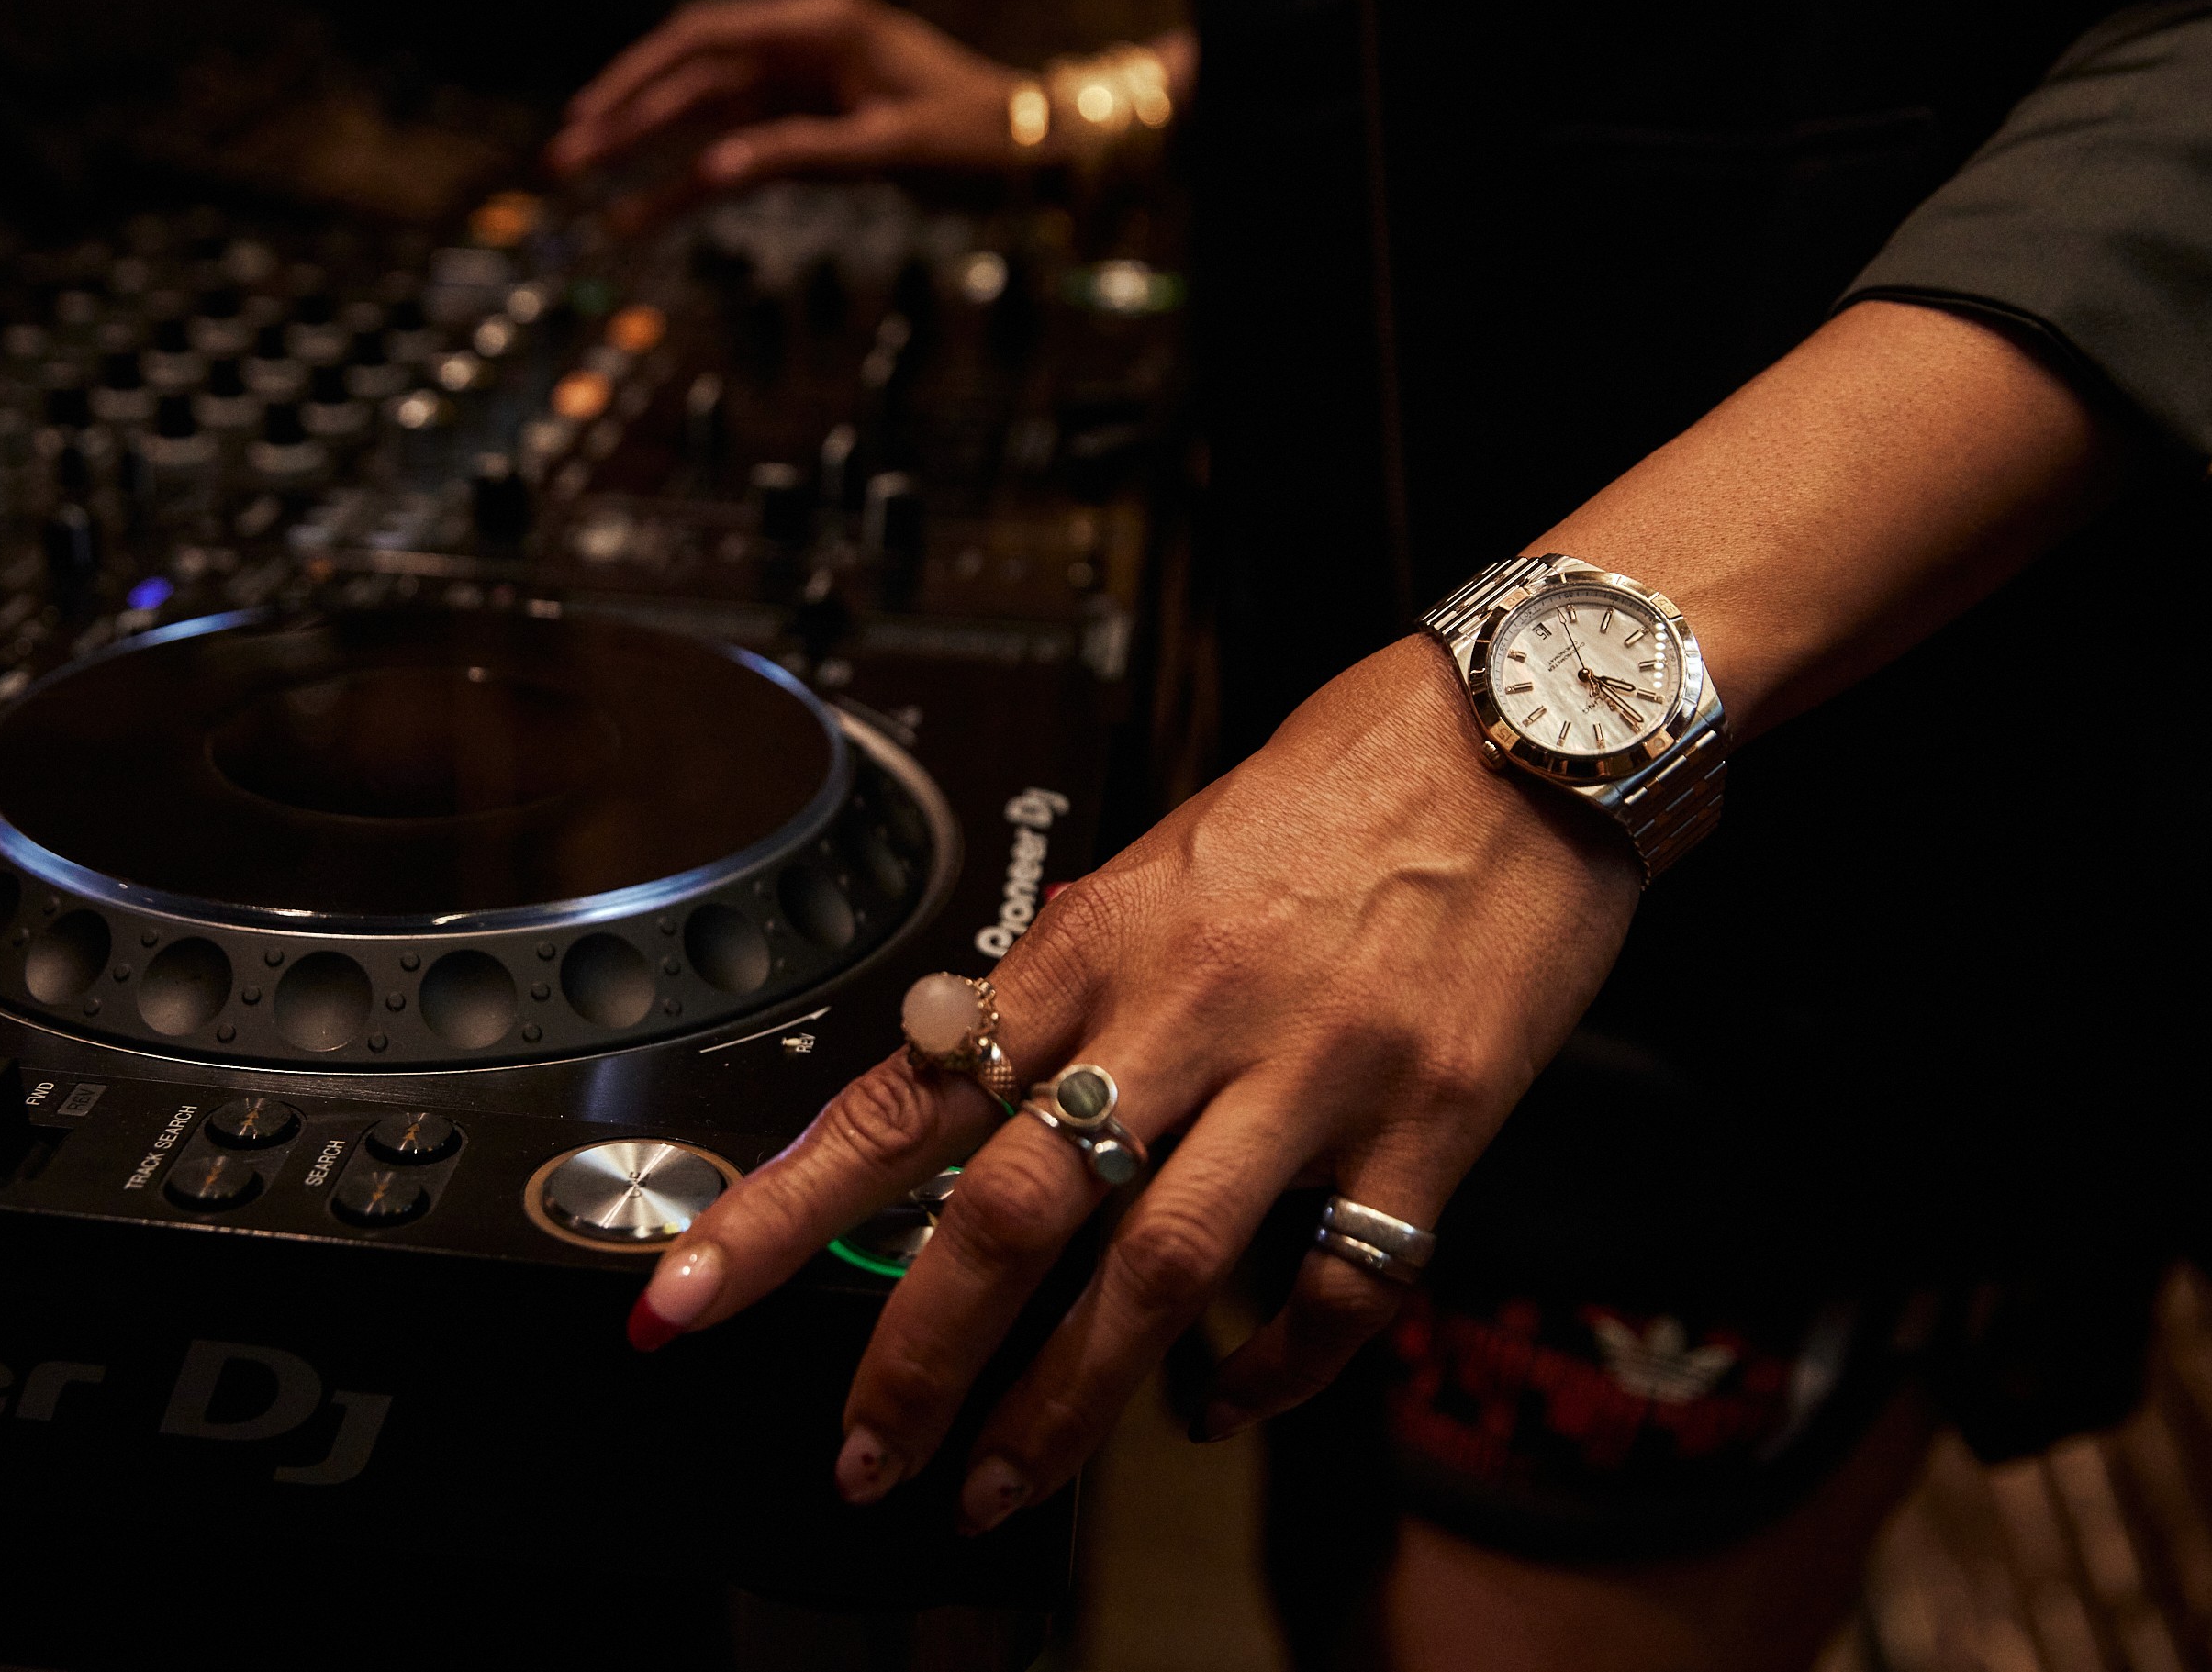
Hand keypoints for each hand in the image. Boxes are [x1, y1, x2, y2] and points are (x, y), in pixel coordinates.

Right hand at [547, 0, 1022, 187]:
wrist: (1033, 145)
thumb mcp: (890, 148)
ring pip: (700, 114)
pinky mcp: (804, 122)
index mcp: (820, 23)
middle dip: (623, 117)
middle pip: (689, 75)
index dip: (638, 76)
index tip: (589, 113)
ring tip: (581, 188)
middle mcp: (799, 42)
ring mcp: (797, 82)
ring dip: (643, 151)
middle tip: (561, 160)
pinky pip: (733, 149)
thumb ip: (799, 155)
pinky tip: (641, 216)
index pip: (705, 37)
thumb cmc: (976, 137)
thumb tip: (714, 172)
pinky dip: (691, 181)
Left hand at [625, 637, 1640, 1532]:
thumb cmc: (1339, 786)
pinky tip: (1218, 1407)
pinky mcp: (1432, 1123)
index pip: (904, 1097)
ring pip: (1158, 1273)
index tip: (685, 1300)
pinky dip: (1269, 1371)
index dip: (779, 1211)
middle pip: (1014, 1212)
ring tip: (1001, 1483)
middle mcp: (1188, 1008)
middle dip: (920, 1356)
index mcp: (1097, 939)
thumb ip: (1072, 988)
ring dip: (1068, 1404)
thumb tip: (965, 1097)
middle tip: (864, 1457)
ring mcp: (1312, 1073)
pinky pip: (1337, 1286)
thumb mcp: (1163, 863)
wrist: (1527, 728)